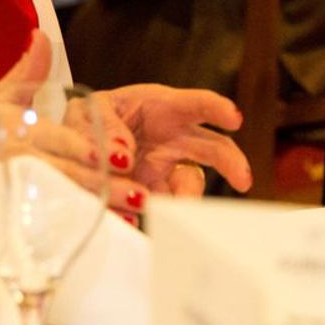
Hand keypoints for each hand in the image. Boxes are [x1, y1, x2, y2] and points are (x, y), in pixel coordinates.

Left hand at [96, 84, 251, 213]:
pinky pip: (156, 208)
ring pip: (186, 185)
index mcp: (163, 109)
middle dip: (231, 162)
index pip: (195, 105)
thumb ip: (104, 124)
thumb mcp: (90, 109)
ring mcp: (163, 170)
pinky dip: (146, 216)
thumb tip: (122, 154)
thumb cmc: (96, 119)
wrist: (81, 148)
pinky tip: (132, 220)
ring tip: (162, 208)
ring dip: (181, 198)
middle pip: (213, 148)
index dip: (216, 108)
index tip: (234, 119)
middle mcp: (172, 140)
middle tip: (243, 181)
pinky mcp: (149, 195)